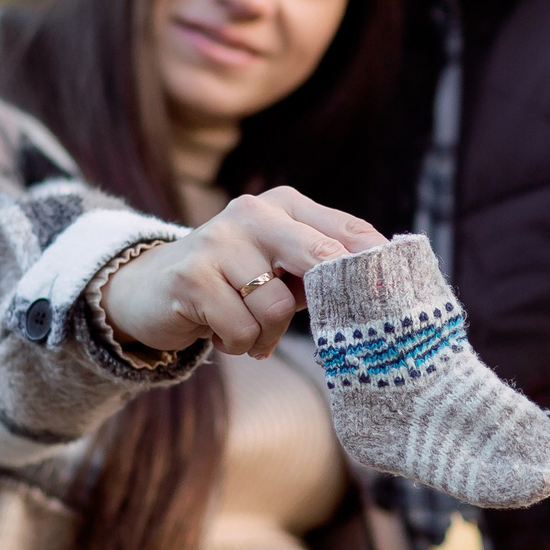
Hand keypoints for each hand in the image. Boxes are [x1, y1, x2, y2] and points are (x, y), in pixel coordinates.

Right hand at [100, 187, 385, 357]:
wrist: (149, 290)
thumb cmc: (233, 284)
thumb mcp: (281, 270)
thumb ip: (323, 271)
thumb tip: (384, 290)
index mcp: (284, 205)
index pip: (346, 229)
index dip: (375, 264)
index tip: (399, 296)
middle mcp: (253, 212)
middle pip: (320, 255)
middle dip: (335, 295)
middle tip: (341, 325)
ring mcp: (219, 240)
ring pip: (278, 306)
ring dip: (267, 334)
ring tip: (248, 331)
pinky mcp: (192, 275)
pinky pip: (242, 328)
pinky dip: (238, 343)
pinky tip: (220, 332)